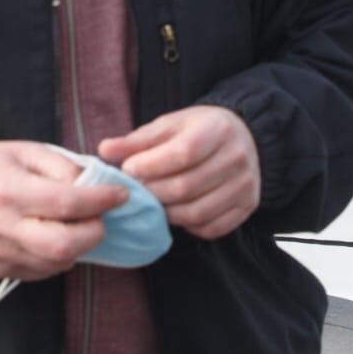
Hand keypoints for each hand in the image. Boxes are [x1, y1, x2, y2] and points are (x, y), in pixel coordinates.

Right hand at [0, 141, 127, 281]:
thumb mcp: (26, 150)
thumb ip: (63, 166)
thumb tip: (95, 184)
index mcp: (10, 191)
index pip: (67, 203)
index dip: (101, 201)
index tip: (120, 195)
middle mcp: (4, 227)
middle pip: (64, 245)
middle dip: (94, 232)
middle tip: (99, 217)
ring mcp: (0, 254)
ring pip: (57, 263)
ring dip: (78, 246)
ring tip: (76, 225)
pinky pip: (42, 272)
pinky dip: (58, 257)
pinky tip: (53, 236)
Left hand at [100, 106, 260, 240]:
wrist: (242, 137)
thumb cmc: (198, 130)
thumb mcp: (169, 125)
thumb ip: (137, 140)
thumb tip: (104, 150)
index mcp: (218, 129)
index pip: (183, 153)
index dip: (151, 165)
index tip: (129, 169)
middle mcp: (238, 157)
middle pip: (186, 187)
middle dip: (153, 192)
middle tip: (137, 190)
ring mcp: (246, 185)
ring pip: (197, 212)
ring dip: (167, 213)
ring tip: (154, 202)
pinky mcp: (248, 206)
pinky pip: (211, 228)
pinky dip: (188, 226)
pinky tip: (177, 212)